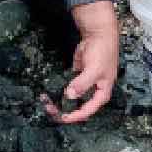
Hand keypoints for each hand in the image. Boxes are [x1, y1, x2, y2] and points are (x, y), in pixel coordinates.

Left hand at [43, 0, 118, 124]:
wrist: (99, 34)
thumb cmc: (104, 51)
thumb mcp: (94, 70)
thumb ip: (82, 84)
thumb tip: (70, 94)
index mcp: (102, 93)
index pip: (88, 110)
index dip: (75, 116)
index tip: (62, 117)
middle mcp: (93, 90)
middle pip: (78, 106)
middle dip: (64, 109)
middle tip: (50, 109)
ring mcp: (84, 84)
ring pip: (71, 97)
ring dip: (60, 100)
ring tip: (47, 102)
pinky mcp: (76, 76)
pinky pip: (67, 86)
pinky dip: (59, 89)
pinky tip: (50, 92)